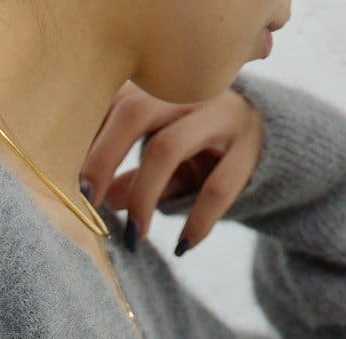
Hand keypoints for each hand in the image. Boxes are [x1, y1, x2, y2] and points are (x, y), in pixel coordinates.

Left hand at [80, 82, 263, 254]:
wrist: (272, 137)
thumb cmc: (202, 147)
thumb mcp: (163, 158)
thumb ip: (131, 175)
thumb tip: (102, 198)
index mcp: (161, 86)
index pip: (113, 105)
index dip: (89, 144)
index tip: (73, 185)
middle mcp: (189, 90)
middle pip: (135, 114)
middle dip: (105, 160)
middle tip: (90, 204)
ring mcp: (220, 114)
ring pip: (169, 147)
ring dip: (144, 196)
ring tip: (135, 237)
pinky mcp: (248, 147)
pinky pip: (217, 187)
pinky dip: (197, 221)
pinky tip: (182, 246)